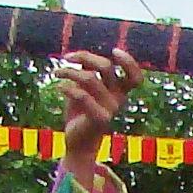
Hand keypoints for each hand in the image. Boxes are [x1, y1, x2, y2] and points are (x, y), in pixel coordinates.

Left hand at [55, 50, 143, 181]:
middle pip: (106, 67)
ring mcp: (110, 109)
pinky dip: (67, 87)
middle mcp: (118, 99)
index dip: (129, 62)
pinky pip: (82, 95)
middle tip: (67, 57)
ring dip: (69, 71)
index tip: (113, 51)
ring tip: (57, 72)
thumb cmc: (80, 113)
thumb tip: (81, 55)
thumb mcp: (84, 89)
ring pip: (90, 78)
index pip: (135, 77)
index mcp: (119, 91)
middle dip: (85, 56)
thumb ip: (87, 72)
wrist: (77, 142)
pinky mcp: (99, 118)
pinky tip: (58, 87)